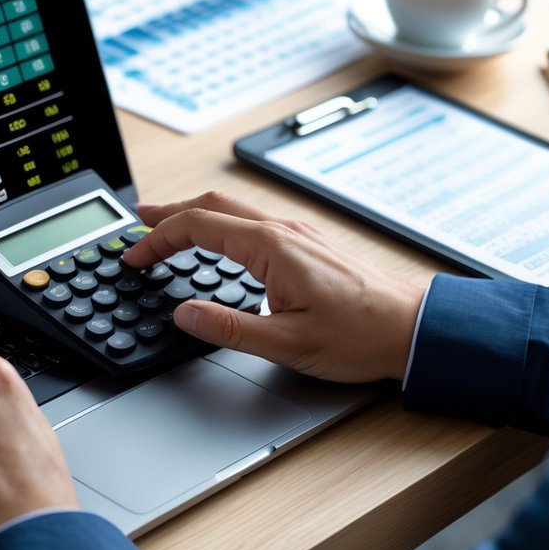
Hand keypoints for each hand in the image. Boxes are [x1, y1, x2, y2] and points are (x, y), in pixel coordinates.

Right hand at [122, 192, 423, 382]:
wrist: (415, 329)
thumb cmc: (362, 336)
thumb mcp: (286, 344)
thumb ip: (228, 328)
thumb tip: (184, 314)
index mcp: (271, 247)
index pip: (196, 227)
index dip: (156, 240)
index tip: (133, 257)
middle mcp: (283, 231)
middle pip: (210, 205)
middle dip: (167, 212)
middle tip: (136, 224)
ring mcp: (297, 234)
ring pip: (232, 208)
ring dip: (193, 214)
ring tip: (167, 228)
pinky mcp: (307, 244)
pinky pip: (251, 220)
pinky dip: (219, 223)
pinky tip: (217, 240)